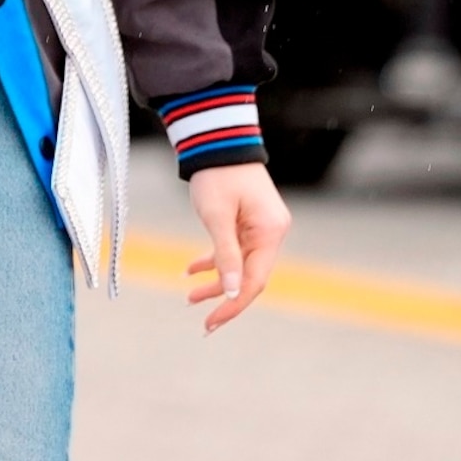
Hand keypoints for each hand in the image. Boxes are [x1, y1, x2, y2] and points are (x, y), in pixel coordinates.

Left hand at [185, 161, 288, 330]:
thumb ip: (224, 255)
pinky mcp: (248, 221)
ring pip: (239, 265)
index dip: (233, 304)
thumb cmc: (216, 174)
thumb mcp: (216, 216)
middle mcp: (271, 232)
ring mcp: (261, 227)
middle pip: (249, 276)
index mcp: (270, 232)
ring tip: (190, 296)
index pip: (254, 281)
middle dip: (223, 297)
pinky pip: (234, 249)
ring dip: (216, 280)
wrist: (216, 139)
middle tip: (201, 318)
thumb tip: (230, 292)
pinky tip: (191, 270)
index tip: (211, 322)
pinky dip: (214, 260)